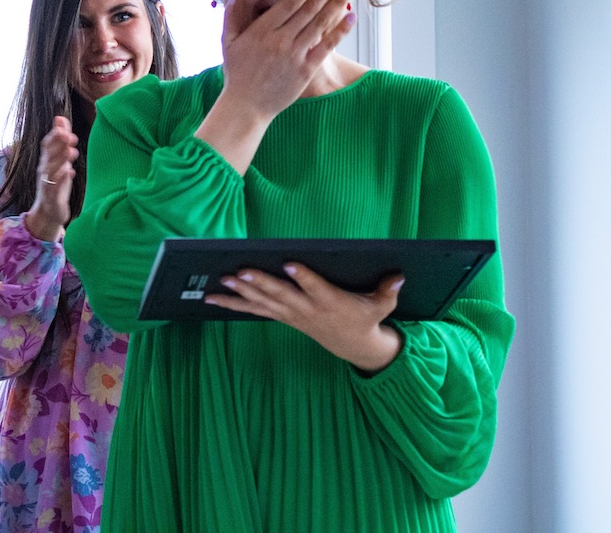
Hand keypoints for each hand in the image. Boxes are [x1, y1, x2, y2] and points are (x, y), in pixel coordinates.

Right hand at [22, 116, 78, 241]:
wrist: (48, 212)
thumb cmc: (56, 183)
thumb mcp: (59, 161)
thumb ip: (60, 140)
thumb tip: (60, 118)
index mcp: (46, 161)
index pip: (47, 144)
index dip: (54, 133)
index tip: (62, 123)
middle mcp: (44, 170)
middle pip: (49, 154)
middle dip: (58, 144)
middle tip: (69, 135)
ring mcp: (47, 184)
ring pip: (51, 170)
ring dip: (61, 160)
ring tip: (71, 151)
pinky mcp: (52, 198)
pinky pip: (55, 188)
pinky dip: (62, 179)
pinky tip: (70, 172)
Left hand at [204, 263, 403, 372]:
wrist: (354, 345)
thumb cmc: (365, 317)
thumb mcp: (382, 305)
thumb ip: (388, 290)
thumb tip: (399, 275)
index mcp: (330, 302)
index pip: (316, 287)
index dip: (304, 278)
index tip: (292, 265)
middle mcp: (306, 309)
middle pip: (281, 295)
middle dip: (260, 283)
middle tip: (241, 270)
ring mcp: (291, 314)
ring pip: (263, 302)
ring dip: (241, 292)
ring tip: (221, 280)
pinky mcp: (282, 316)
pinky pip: (253, 310)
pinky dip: (232, 304)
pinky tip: (211, 298)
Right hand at [220, 0, 355, 121]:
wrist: (247, 106)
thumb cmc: (237, 73)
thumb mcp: (228, 42)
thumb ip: (232, 16)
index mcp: (261, 31)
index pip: (289, 3)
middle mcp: (280, 40)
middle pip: (308, 10)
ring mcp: (294, 55)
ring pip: (320, 24)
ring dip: (336, 4)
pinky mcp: (305, 70)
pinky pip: (326, 47)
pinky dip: (339, 31)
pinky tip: (350, 18)